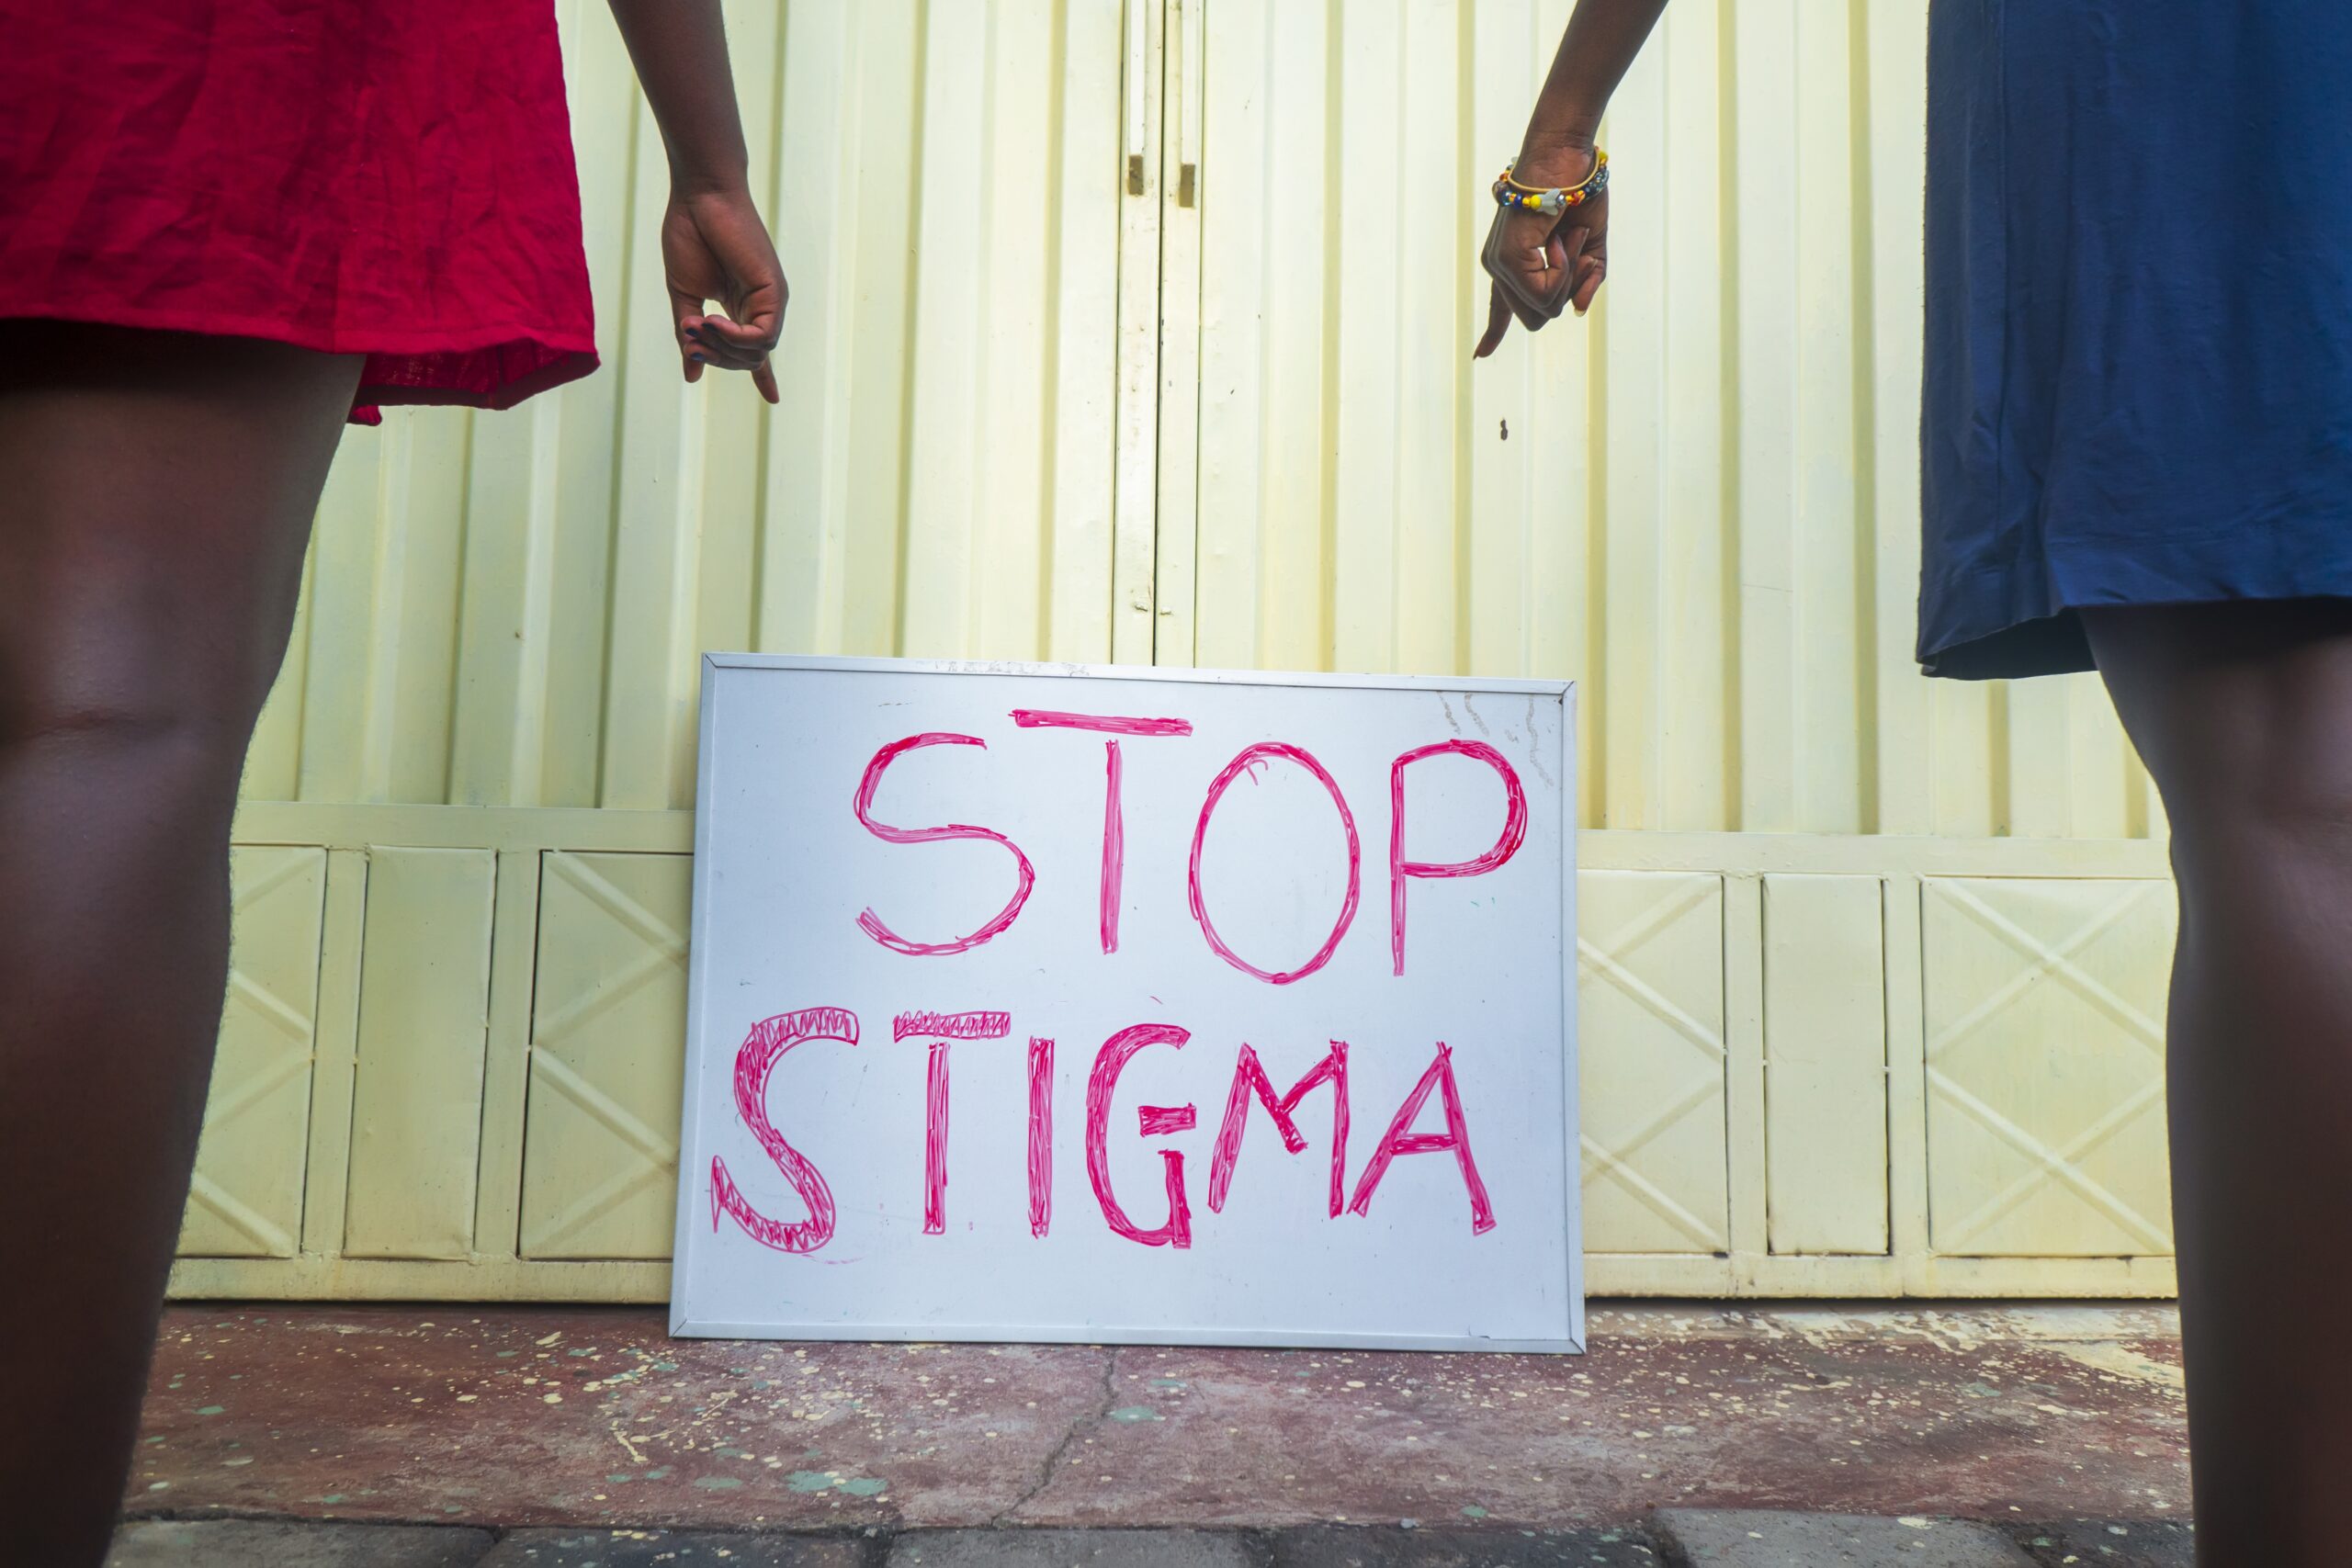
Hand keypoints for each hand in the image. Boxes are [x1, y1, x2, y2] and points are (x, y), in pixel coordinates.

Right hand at [661, 183, 786, 401]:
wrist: (698, 198)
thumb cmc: (689, 237)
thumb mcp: (684, 298)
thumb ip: (691, 337)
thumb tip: (692, 376)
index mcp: (741, 307)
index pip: (755, 349)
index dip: (763, 376)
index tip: (774, 398)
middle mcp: (761, 306)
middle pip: (748, 359)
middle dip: (716, 359)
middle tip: (689, 341)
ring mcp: (770, 299)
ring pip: (757, 351)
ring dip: (722, 347)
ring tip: (697, 325)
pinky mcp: (774, 290)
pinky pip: (763, 335)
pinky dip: (737, 337)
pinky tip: (713, 321)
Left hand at [1473, 142, 1607, 358]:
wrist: (1567, 155)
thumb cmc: (1580, 192)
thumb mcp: (1592, 246)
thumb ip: (1586, 280)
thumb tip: (1577, 310)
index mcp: (1513, 262)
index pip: (1501, 306)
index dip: (1493, 332)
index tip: (1480, 356)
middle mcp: (1499, 266)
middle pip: (1535, 319)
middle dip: (1567, 295)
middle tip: (1576, 251)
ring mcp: (1499, 263)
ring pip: (1541, 310)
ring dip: (1570, 277)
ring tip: (1568, 236)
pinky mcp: (1506, 258)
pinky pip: (1543, 291)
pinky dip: (1564, 269)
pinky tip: (1561, 238)